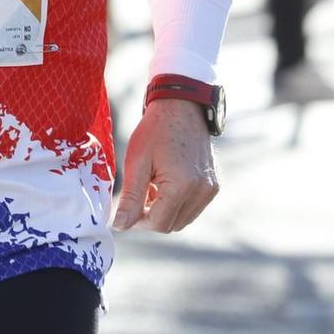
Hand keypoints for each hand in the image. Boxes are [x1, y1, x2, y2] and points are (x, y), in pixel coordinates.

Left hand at [113, 98, 218, 232]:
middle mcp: (202, 192)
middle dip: (149, 217)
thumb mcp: (136, 163)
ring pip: (183, 219)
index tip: (123, 210)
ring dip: (163, 211)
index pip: (158, 223)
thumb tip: (120, 225)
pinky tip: (162, 184)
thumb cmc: (155, 131)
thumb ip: (130, 198)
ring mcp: (211, 189)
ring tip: (149, 187)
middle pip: (171, 225)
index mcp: (183, 186)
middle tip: (134, 198)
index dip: (137, 222)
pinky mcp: (213, 185)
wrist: (181, 108)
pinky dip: (175, 204)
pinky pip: (192, 207)